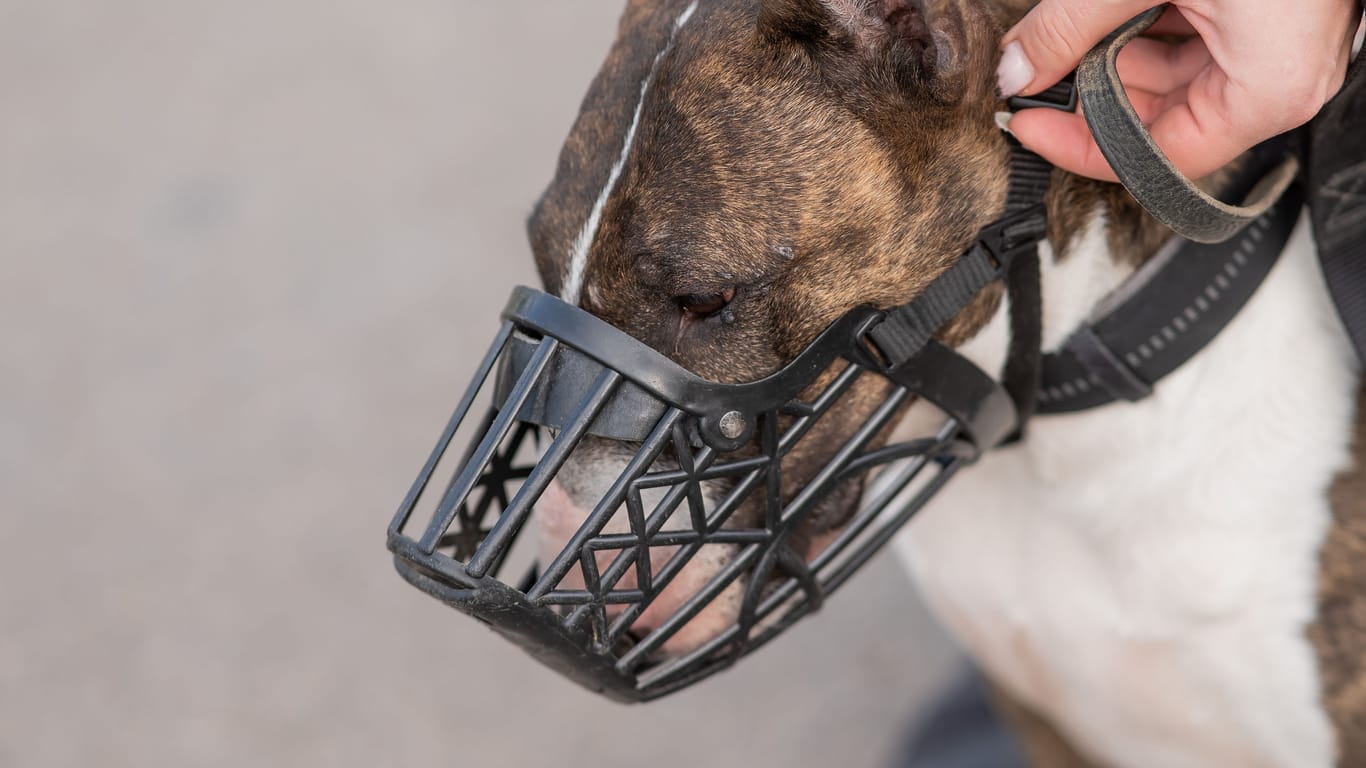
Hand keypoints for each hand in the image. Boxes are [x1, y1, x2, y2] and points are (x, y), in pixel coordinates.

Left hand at [996, 0, 1365, 181]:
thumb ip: (1068, 27)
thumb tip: (1017, 68)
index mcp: (1268, 89)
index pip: (1157, 158)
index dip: (1080, 146)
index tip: (1030, 124)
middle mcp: (1279, 79)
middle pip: (1161, 119)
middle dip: (1091, 93)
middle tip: (1038, 70)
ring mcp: (1274, 46)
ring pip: (1171, 76)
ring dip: (1113, 55)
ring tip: (1070, 29)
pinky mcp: (1266, 15)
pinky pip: (1193, 40)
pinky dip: (1144, 25)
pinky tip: (1109, 8)